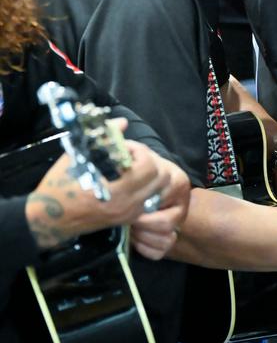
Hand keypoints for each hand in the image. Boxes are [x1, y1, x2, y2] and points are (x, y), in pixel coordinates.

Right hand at [26, 125, 189, 251]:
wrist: (50, 219)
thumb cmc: (60, 185)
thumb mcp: (78, 156)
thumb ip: (104, 138)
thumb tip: (123, 123)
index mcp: (116, 190)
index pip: (149, 166)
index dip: (139, 151)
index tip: (124, 147)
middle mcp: (127, 204)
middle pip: (160, 179)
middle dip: (149, 161)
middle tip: (131, 156)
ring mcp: (128, 214)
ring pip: (157, 190)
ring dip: (149, 175)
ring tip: (130, 168)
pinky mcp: (126, 220)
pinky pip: (147, 201)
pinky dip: (144, 188)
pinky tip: (126, 181)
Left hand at [131, 158, 190, 260]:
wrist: (144, 176)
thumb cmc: (138, 166)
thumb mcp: (135, 154)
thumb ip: (129, 154)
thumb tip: (118, 154)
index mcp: (178, 181)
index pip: (162, 199)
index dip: (139, 206)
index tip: (125, 203)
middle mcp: (183, 203)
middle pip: (166, 224)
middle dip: (142, 224)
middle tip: (127, 219)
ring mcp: (178, 222)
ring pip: (166, 240)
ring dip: (143, 237)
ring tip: (130, 227)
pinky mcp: (170, 238)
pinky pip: (159, 252)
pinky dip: (144, 248)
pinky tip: (133, 237)